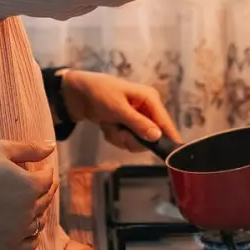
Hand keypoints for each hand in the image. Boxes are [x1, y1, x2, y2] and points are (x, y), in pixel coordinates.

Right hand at [0, 139, 57, 249]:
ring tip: (32, 202)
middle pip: (46, 200)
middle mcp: (28, 210)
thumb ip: (30, 148)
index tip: (43, 168)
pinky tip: (28, 226)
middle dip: (46, 189)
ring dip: (39, 210)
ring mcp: (17, 230)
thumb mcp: (1, 148)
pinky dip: (33, 236)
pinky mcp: (5, 246)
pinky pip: (29, 245)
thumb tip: (51, 146)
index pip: (48, 179)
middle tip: (40, 183)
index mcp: (30, 186)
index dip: (47, 171)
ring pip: (39, 221)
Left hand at [61, 70, 181, 150]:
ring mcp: (137, 118)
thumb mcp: (118, 108)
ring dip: (119, 137)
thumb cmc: (99, 93)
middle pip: (150, 137)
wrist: (77, 93)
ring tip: (109, 124)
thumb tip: (157, 136)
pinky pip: (126, 140)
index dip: (169, 139)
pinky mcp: (127, 125)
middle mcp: (147, 109)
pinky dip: (114, 136)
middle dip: (131, 138)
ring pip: (136, 141)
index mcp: (150, 98)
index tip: (171, 156)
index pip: (165, 122)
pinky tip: (106, 125)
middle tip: (118, 131)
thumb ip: (137, 123)